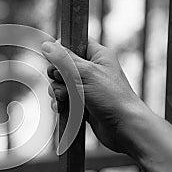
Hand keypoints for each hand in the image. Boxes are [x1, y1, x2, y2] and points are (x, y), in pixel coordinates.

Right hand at [42, 39, 150, 154]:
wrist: (124, 128)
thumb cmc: (111, 98)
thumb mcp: (86, 73)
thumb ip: (64, 59)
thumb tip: (46, 45)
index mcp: (98, 55)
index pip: (73, 43)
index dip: (61, 50)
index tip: (56, 61)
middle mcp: (92, 69)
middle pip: (62, 64)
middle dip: (57, 76)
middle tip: (63, 83)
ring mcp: (86, 86)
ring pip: (61, 83)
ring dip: (58, 91)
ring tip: (65, 99)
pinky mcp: (82, 102)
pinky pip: (64, 98)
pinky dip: (60, 102)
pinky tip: (61, 108)